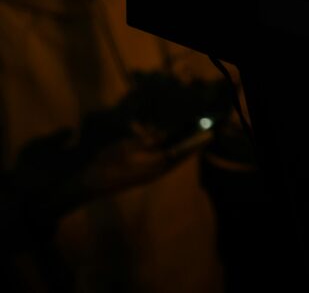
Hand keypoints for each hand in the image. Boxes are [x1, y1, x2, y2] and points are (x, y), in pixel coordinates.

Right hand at [72, 132, 197, 201]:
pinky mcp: (141, 176)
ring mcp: (149, 175)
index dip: (195, 144)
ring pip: (170, 161)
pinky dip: (168, 155)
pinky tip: (167, 148)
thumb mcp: (128, 146)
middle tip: (202, 136)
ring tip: (189, 140)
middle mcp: (157, 171)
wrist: (90, 184)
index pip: (182, 152)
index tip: (208, 136)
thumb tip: (164, 134)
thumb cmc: (109, 163)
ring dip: (180, 151)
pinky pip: (161, 164)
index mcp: (157, 165)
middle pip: (179, 158)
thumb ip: (147, 140)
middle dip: (190, 147)